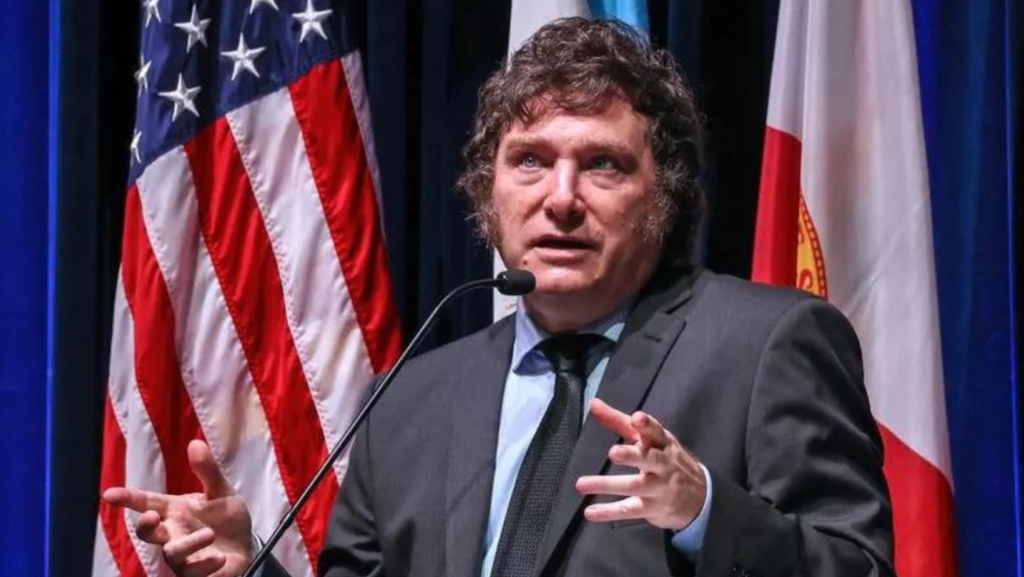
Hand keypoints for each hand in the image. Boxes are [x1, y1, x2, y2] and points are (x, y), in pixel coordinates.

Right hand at [102, 440, 254, 576]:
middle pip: (147, 532)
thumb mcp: (221, 491)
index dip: (127, 498)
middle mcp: (173, 532)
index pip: (146, 502)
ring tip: (210, 534)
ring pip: (171, 553)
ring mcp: (182, 555)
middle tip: (152, 517)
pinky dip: (205, 564)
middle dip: (145, 526)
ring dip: (188, 543)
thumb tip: (195, 442)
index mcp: (174, 510)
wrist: (245, 546)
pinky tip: (220, 558)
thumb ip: (208, 470)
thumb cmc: (227, 519)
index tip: (109, 494)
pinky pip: (192, 572)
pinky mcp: (196, 572)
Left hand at [576, 398, 706, 530]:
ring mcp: (658, 487)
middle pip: (648, 459)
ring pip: (633, 486)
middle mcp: (662, 464)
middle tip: (613, 452)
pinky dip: (609, 511)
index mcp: (662, 443)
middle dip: (632, 456)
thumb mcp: (649, 438)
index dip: (647, 425)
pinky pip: (629, 510)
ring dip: (607, 485)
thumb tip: (594, 403)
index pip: (656, 432)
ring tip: (582, 484)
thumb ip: (619, 421)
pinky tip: (590, 511)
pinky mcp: (651, 508)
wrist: (701, 498)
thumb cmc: (667, 459)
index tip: (637, 418)